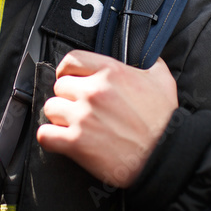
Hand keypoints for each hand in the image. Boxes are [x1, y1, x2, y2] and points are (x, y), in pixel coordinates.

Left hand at [36, 51, 177, 187]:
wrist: (165, 156)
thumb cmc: (164, 122)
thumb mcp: (162, 80)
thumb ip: (149, 62)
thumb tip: (145, 54)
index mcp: (110, 72)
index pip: (71, 60)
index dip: (68, 70)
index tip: (70, 79)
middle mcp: (93, 91)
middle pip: (59, 86)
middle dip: (68, 97)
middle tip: (80, 108)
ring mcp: (82, 117)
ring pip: (50, 108)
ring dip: (60, 117)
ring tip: (74, 125)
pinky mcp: (76, 142)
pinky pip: (45, 135)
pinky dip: (50, 138)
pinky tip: (62, 140)